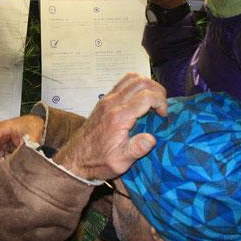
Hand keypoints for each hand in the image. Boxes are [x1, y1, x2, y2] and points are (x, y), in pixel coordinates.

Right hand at [0, 114, 44, 169]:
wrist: (41, 123)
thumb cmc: (34, 125)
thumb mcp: (29, 139)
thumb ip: (22, 151)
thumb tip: (17, 164)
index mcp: (1, 129)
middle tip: (2, 170)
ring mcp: (2, 139)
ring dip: (1, 162)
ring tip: (9, 168)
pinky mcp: (7, 145)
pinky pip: (2, 155)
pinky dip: (6, 161)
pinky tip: (12, 165)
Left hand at [53, 73, 167, 180]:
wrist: (76, 158)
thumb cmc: (99, 161)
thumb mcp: (120, 162)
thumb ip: (137, 150)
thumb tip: (151, 139)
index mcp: (119, 117)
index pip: (146, 96)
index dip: (161, 102)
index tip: (164, 115)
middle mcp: (112, 103)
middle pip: (141, 82)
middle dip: (157, 91)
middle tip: (162, 106)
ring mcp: (107, 99)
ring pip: (131, 78)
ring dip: (147, 85)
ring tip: (153, 100)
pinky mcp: (104, 100)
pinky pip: (123, 83)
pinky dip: (136, 85)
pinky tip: (140, 99)